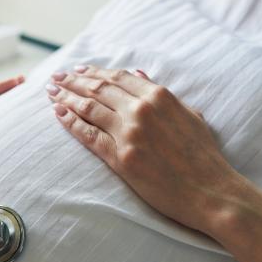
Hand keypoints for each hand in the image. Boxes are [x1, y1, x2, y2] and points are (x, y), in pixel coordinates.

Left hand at [47, 65, 241, 234]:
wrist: (210, 191)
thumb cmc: (204, 156)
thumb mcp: (189, 115)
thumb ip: (162, 94)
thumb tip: (138, 74)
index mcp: (159, 96)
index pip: (117, 78)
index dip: (93, 72)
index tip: (77, 70)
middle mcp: (141, 110)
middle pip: (98, 89)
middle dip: (72, 81)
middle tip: (55, 78)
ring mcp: (129, 133)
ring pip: (88, 108)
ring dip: (65, 98)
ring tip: (51, 93)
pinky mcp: (120, 157)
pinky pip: (88, 135)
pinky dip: (71, 122)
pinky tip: (58, 115)